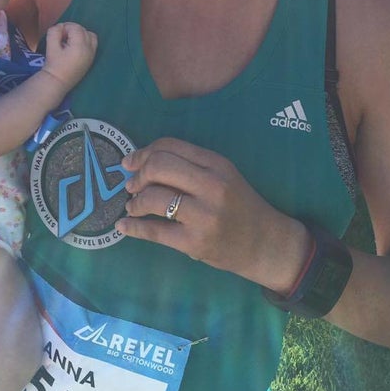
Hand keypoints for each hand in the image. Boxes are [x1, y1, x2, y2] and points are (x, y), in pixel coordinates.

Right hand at [43, 22, 96, 90]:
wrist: (58, 82)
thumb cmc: (53, 65)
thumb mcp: (50, 47)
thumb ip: (54, 33)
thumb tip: (60, 27)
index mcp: (79, 46)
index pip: (76, 28)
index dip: (65, 27)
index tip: (57, 34)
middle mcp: (89, 49)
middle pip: (84, 30)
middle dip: (72, 30)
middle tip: (62, 37)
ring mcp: (92, 55)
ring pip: (91, 36)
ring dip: (80, 34)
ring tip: (70, 40)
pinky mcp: (91, 59)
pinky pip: (93, 44)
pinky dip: (85, 41)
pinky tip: (74, 47)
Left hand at [117, 138, 309, 291]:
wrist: (265, 243)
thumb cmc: (240, 206)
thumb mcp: (222, 176)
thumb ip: (189, 166)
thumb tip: (140, 162)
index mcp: (217, 164)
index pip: (170, 147)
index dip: (143, 153)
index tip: (131, 162)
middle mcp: (211, 186)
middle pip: (158, 167)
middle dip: (137, 175)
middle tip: (131, 185)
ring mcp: (203, 216)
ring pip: (153, 198)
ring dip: (134, 202)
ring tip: (133, 207)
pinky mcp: (195, 243)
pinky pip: (154, 231)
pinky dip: (133, 228)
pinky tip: (123, 226)